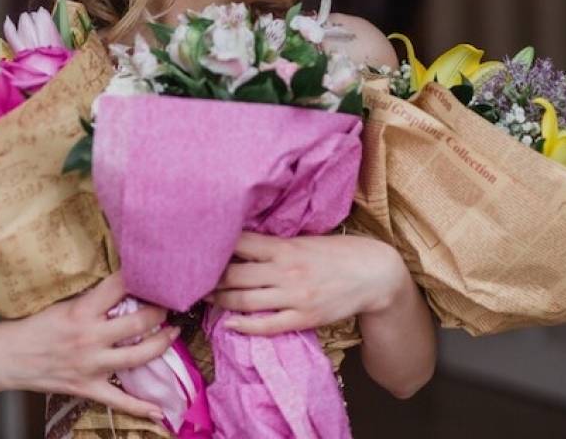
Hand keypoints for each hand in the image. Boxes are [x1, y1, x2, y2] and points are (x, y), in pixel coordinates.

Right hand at [0, 273, 177, 420]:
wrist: (4, 357)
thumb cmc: (31, 326)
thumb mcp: (61, 304)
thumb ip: (91, 299)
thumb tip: (120, 286)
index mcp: (82, 310)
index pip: (120, 286)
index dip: (142, 277)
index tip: (157, 273)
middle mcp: (90, 337)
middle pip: (139, 321)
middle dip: (160, 312)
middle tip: (170, 305)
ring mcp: (91, 365)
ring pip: (138, 356)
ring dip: (161, 345)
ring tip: (172, 335)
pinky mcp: (87, 387)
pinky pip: (119, 400)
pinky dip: (140, 407)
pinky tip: (159, 410)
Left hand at [207, 231, 405, 335]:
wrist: (374, 274)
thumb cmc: (338, 252)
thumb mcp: (306, 240)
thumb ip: (277, 243)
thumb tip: (243, 241)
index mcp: (285, 246)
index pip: (240, 243)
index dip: (215, 247)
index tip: (195, 250)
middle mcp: (285, 270)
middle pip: (234, 274)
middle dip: (209, 278)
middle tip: (191, 279)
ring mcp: (294, 296)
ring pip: (244, 300)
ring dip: (220, 300)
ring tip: (204, 299)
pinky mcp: (303, 317)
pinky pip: (266, 325)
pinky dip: (243, 325)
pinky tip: (228, 323)